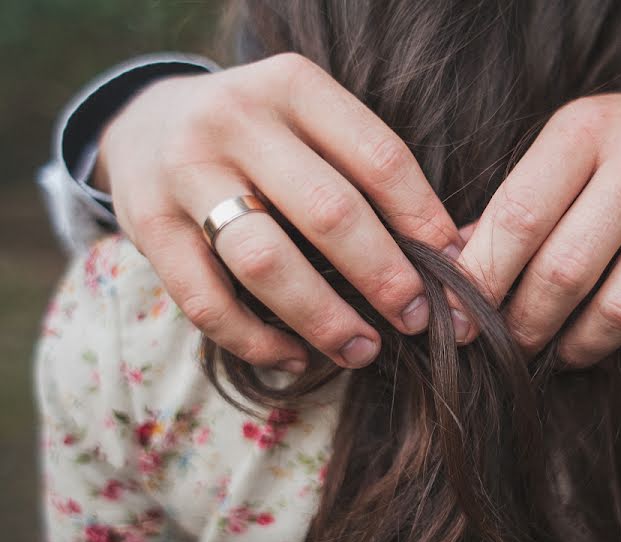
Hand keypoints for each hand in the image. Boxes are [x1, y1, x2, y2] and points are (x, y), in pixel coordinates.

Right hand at [95, 53, 461, 371]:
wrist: (146, 122)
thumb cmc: (257, 134)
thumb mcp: (308, 121)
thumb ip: (362, 169)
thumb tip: (445, 251)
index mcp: (293, 86)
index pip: (380, 159)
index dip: (425, 222)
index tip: (454, 269)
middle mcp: (235, 121)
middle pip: (329, 212)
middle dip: (385, 277)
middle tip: (417, 319)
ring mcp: (185, 174)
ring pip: (266, 263)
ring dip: (324, 319)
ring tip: (363, 350)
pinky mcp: (148, 228)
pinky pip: (207, 302)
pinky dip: (257, 341)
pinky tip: (295, 356)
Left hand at [452, 82, 620, 364]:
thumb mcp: (567, 145)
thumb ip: (517, 203)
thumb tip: (457, 275)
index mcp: (587, 128)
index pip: (520, 218)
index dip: (480, 280)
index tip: (457, 320)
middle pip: (566, 272)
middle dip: (524, 326)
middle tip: (506, 345)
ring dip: (577, 348)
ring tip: (556, 353)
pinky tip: (613, 345)